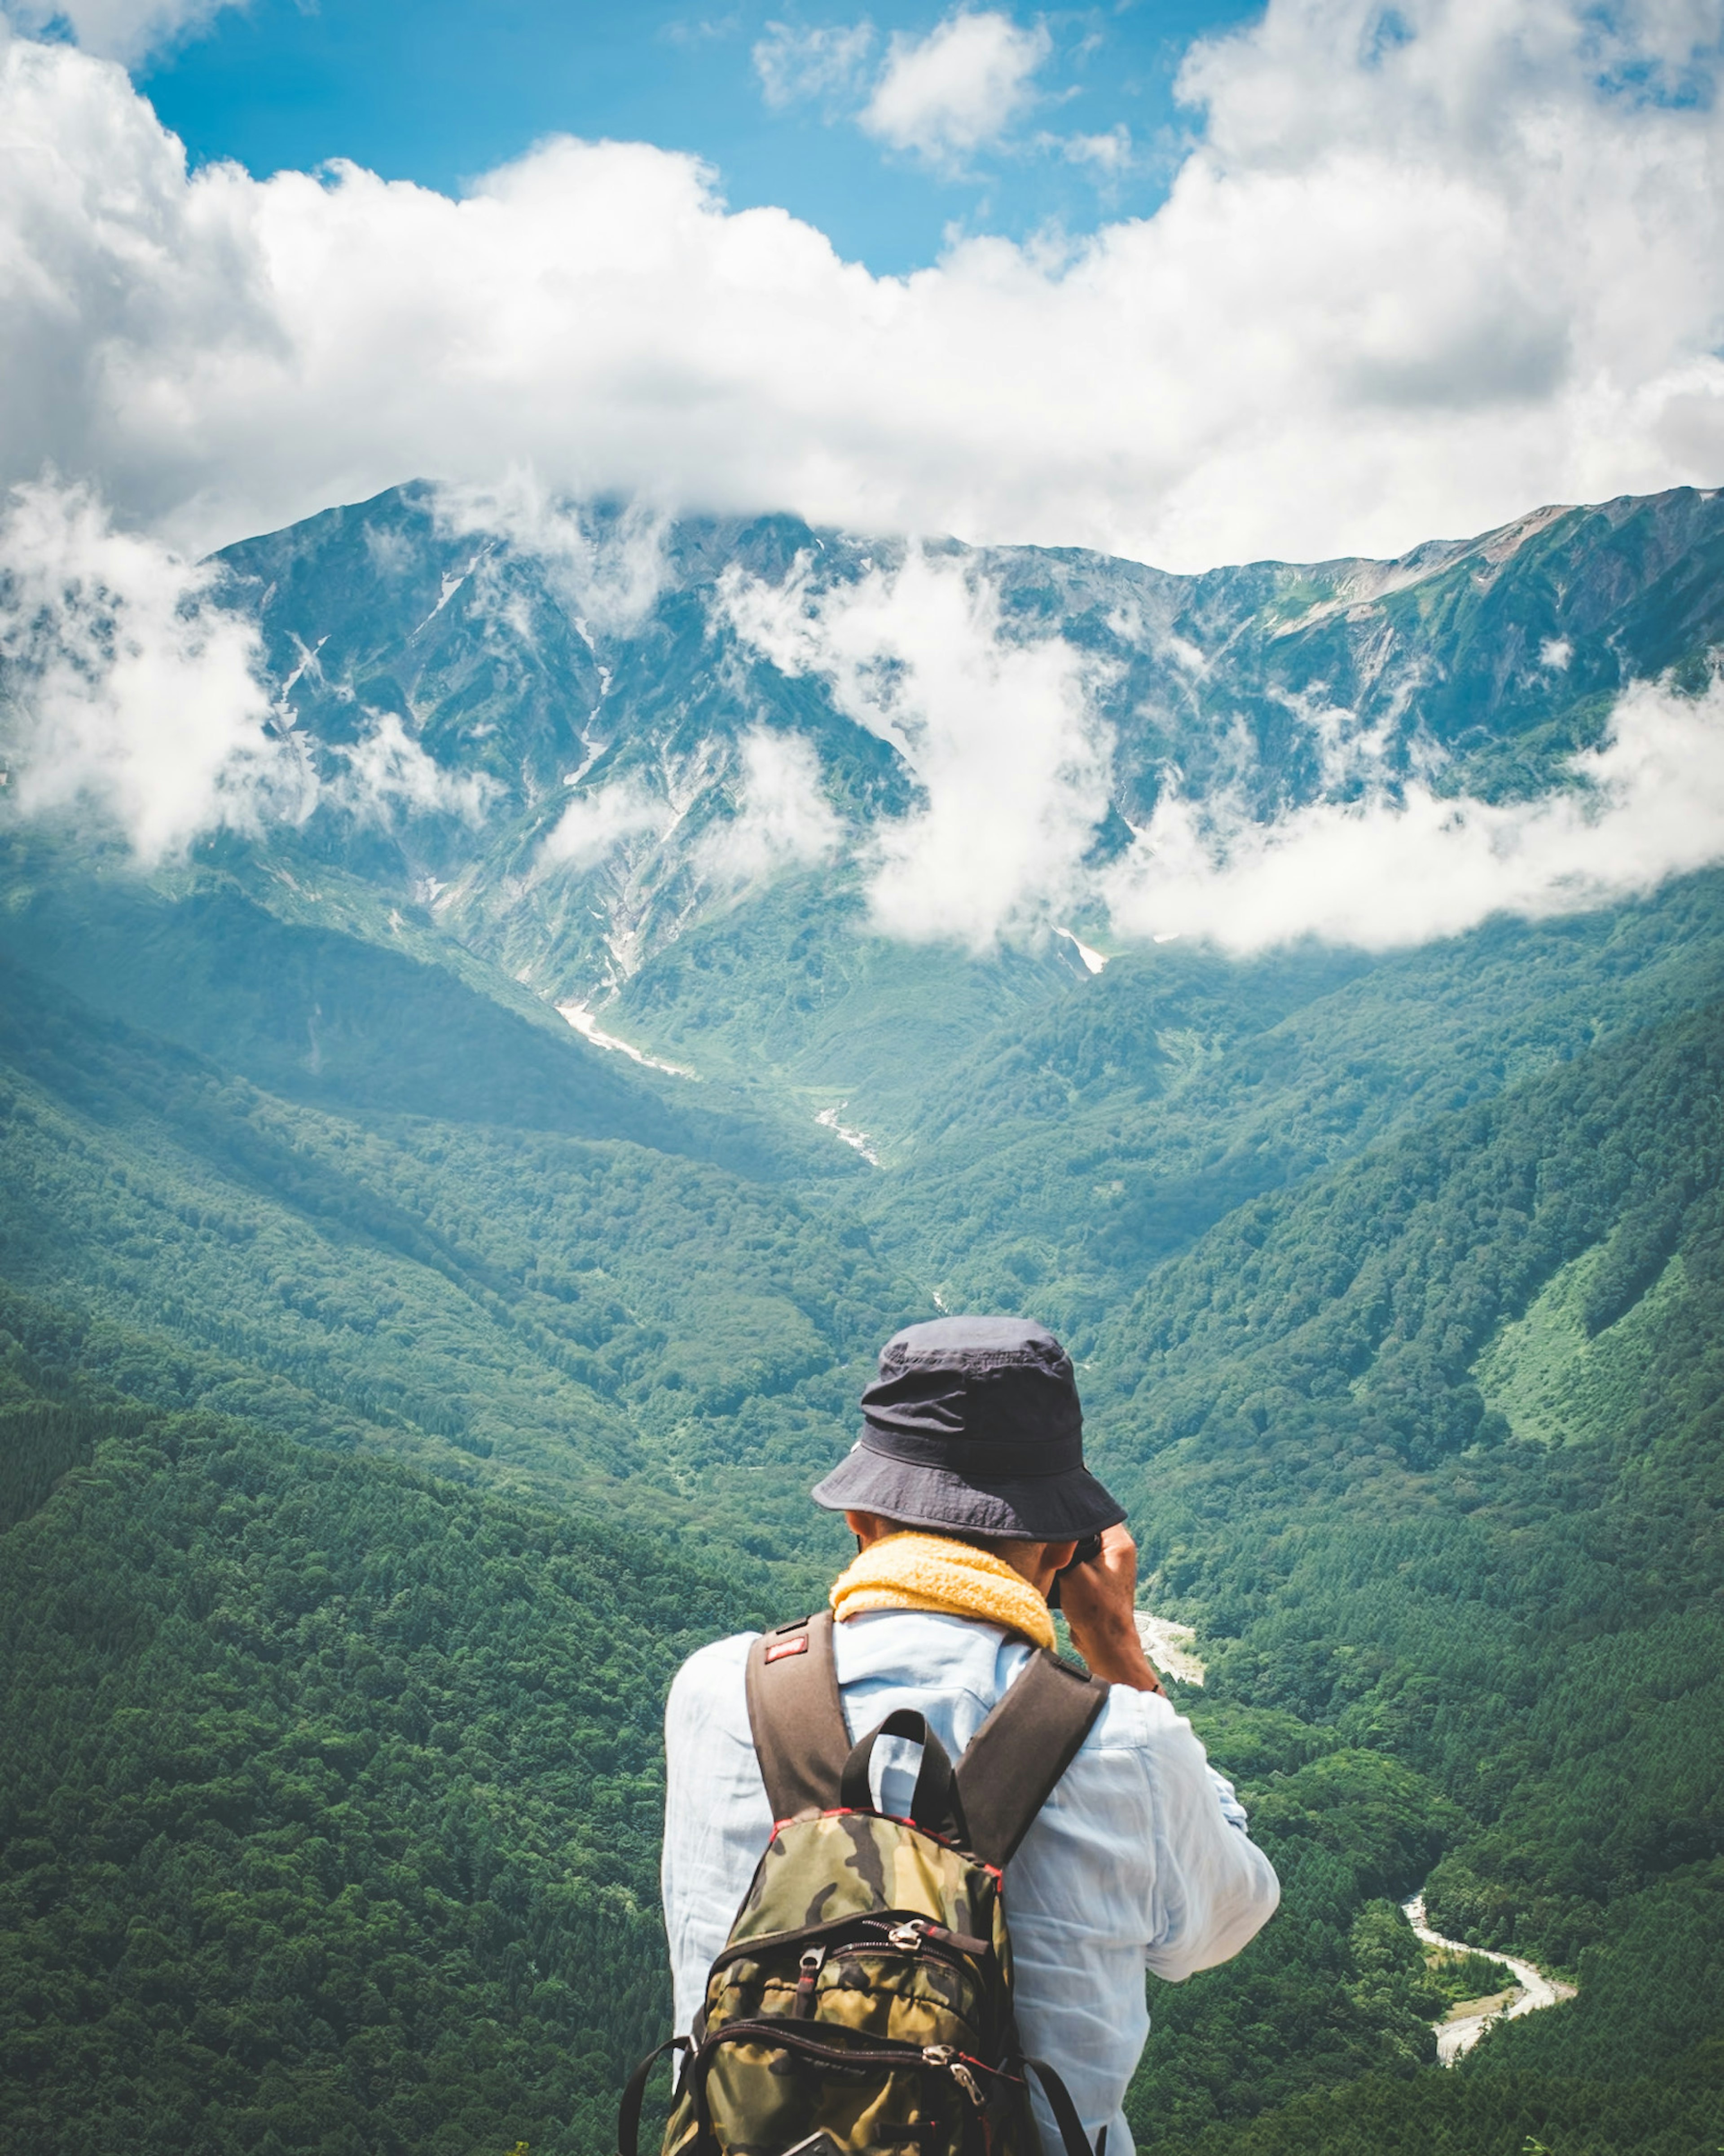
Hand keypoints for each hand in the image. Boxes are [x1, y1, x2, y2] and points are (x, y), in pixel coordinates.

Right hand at [1056, 1524, 1163, 1692]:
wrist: (1106, 1646)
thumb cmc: (1096, 1611)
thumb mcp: (1073, 1571)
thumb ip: (1062, 1546)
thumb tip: (1050, 1532)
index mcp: (1119, 1543)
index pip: (1092, 1510)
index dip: (1071, 1510)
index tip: (1051, 1512)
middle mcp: (1119, 1551)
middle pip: (1086, 1527)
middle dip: (1067, 1532)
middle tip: (1048, 1533)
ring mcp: (1110, 1565)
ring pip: (1082, 1544)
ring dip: (1067, 1550)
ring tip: (1052, 1552)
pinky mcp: (1100, 1579)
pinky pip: (1082, 1561)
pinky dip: (1069, 1563)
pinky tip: (1058, 1568)